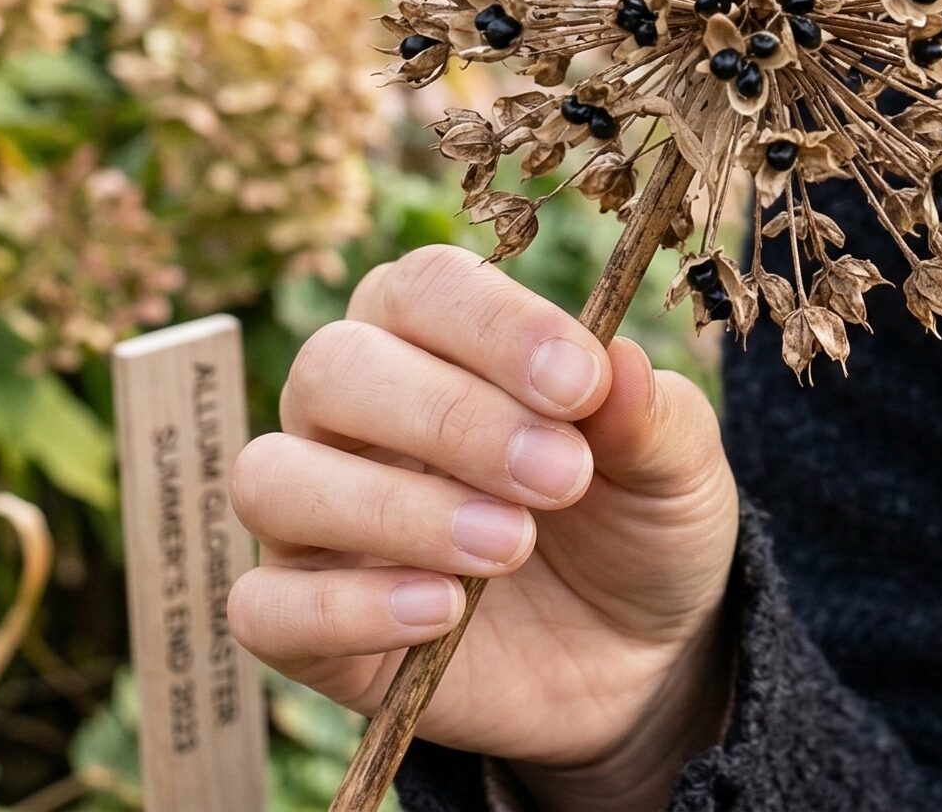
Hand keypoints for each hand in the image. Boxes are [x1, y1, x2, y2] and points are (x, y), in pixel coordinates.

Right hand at [227, 244, 738, 786]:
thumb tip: (618, 361)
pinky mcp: (301, 622)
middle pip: (332, 369)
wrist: (634, 655)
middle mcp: (352, 409)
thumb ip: (649, 415)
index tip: (581, 382)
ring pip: (275, 478)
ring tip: (510, 546)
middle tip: (561, 477)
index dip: (497, 325)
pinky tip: (441, 614)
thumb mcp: (676, 466)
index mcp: (436, 334)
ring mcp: (314, 515)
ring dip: (395, 509)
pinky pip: (266, 606)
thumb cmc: (638, 518)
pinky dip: (347, 608)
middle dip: (450, 419)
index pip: (426, 287)